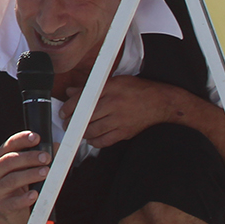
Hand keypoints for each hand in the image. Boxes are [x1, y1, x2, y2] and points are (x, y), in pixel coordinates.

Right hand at [0, 129, 50, 223]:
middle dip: (29, 157)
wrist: (9, 212)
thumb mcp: (27, 170)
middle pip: (9, 161)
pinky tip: (35, 194)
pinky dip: (25, 198)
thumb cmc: (19, 187)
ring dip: (30, 175)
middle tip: (46, 157)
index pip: (9, 145)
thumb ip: (39, 158)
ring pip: (12, 180)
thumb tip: (57, 147)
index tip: (36, 137)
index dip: (22, 139)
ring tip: (45, 172)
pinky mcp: (3, 206)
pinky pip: (14, 202)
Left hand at [60, 76, 179, 148]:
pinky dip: (95, 142)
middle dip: (72, 122)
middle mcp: (114, 104)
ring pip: (93, 130)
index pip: (82, 99)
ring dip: (82, 133)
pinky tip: (91, 139)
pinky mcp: (125, 132)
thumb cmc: (137, 89)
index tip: (63, 112)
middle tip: (67, 123)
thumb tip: (71, 92)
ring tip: (77, 131)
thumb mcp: (114, 82)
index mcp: (109, 89)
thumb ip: (91, 88)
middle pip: (86, 116)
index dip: (69, 107)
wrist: (160, 102)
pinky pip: (105, 141)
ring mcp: (120, 120)